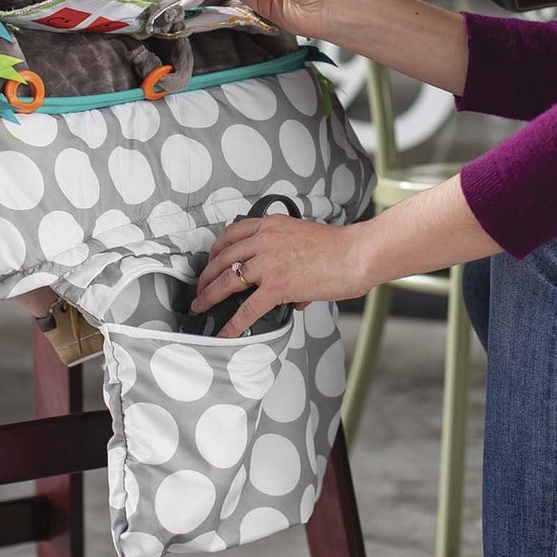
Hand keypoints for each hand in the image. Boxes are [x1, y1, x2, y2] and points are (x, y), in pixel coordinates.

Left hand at [192, 213, 373, 338]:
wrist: (356, 253)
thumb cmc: (339, 248)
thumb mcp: (305, 238)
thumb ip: (290, 258)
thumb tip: (292, 297)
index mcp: (270, 224)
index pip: (231, 234)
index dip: (215, 251)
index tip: (211, 262)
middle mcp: (264, 240)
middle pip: (223, 258)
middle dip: (206, 276)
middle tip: (200, 288)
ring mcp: (268, 263)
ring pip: (227, 281)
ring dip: (209, 295)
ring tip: (200, 306)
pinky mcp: (277, 286)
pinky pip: (247, 308)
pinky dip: (232, 323)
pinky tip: (225, 332)